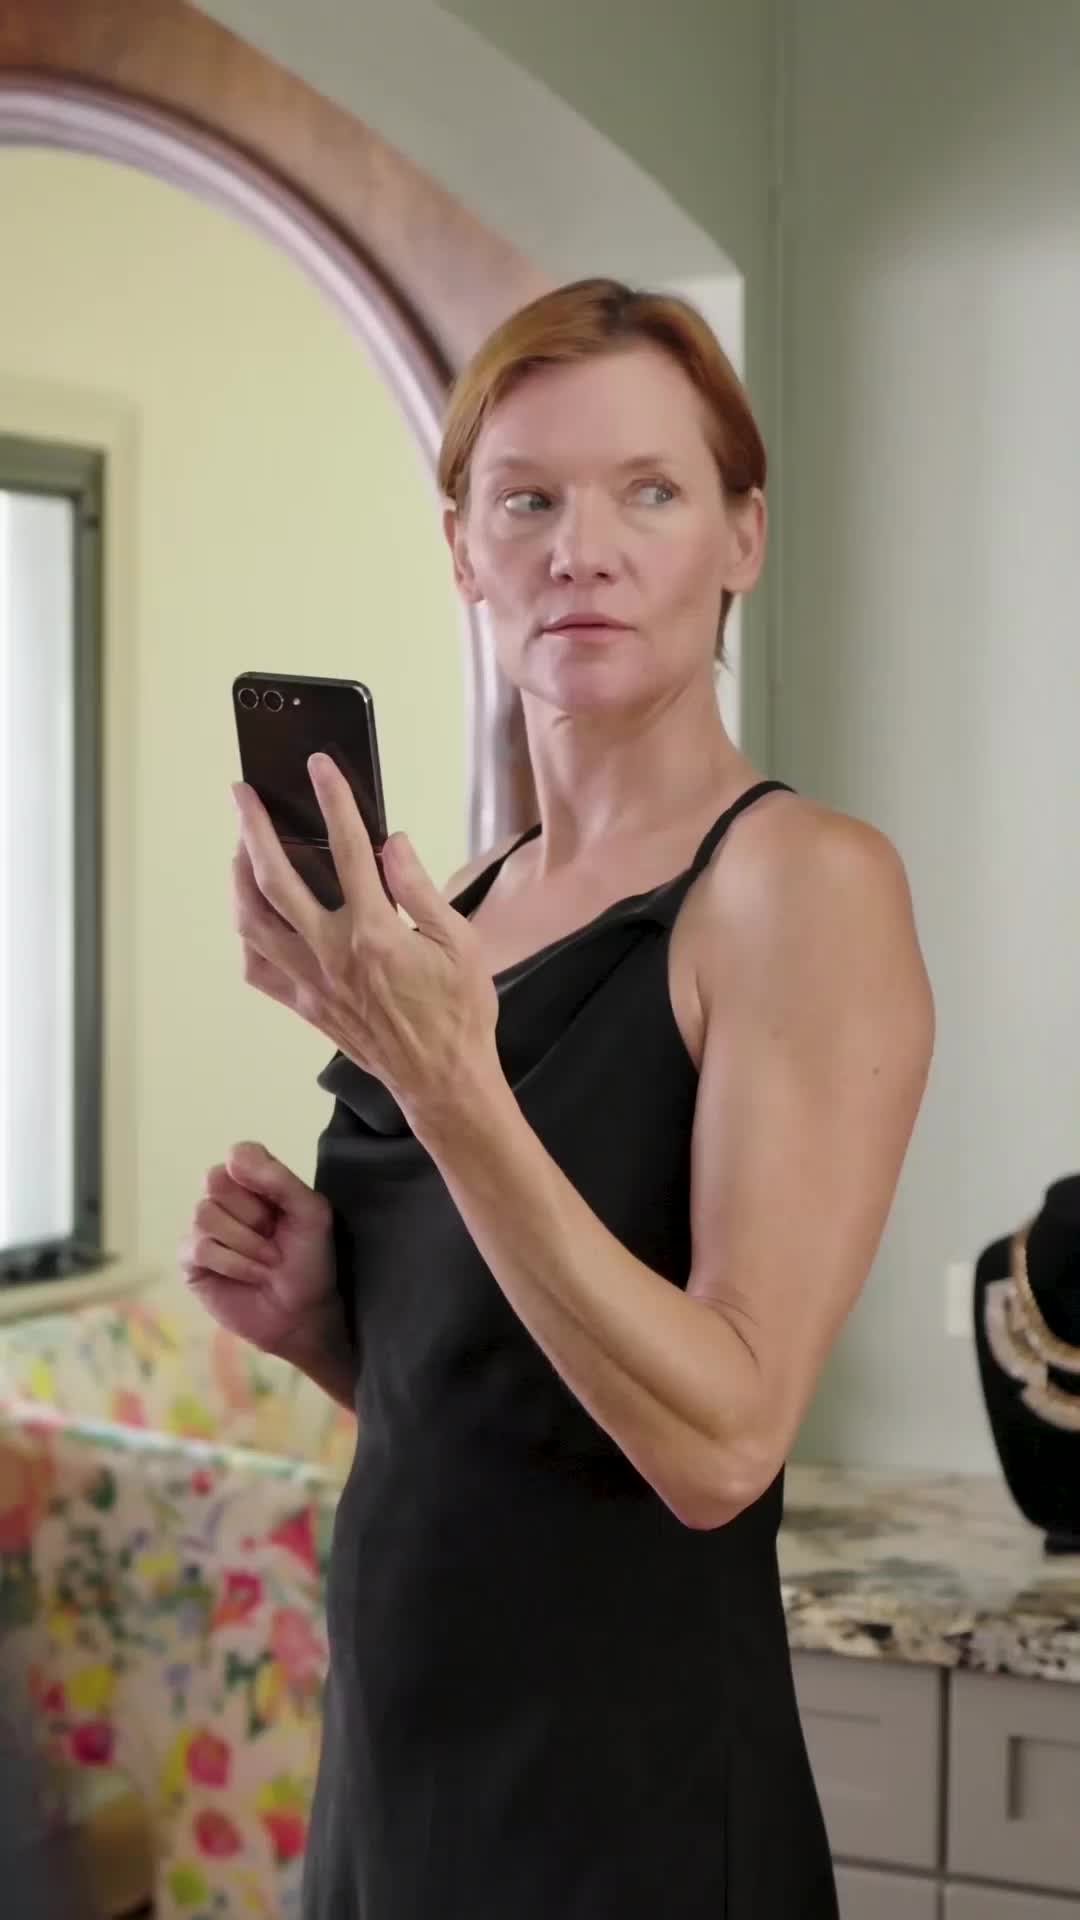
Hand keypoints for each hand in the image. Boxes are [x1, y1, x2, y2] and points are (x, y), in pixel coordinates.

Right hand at [180, 1142, 334, 1361]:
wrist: (304, 1313)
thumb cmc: (311, 1261)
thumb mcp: (310, 1214)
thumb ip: (278, 1179)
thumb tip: (232, 1156)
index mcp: (255, 1182)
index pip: (239, 1154)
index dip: (256, 1178)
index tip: (278, 1205)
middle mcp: (225, 1200)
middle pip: (214, 1179)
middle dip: (253, 1214)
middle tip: (275, 1236)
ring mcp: (204, 1229)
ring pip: (204, 1214)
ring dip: (246, 1243)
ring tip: (268, 1262)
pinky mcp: (191, 1262)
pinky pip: (198, 1247)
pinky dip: (232, 1263)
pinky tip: (253, 1275)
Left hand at [230, 755, 500, 1128]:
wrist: (443, 1080)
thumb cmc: (459, 1013)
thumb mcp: (460, 944)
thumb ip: (421, 890)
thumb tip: (392, 843)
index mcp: (375, 934)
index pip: (348, 850)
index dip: (334, 801)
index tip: (320, 766)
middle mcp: (332, 955)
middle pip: (275, 880)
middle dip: (254, 829)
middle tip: (243, 794)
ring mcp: (312, 982)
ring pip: (253, 922)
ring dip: (238, 878)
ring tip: (239, 847)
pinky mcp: (306, 1005)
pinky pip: (258, 969)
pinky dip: (247, 936)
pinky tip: (251, 915)